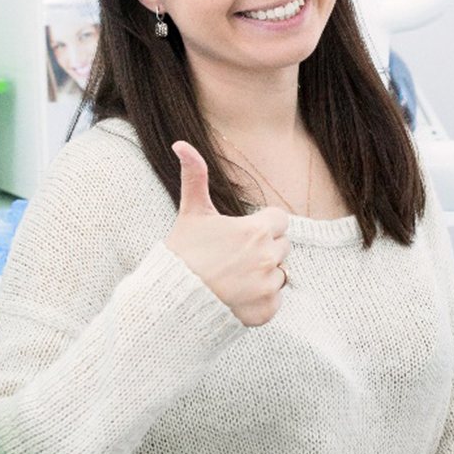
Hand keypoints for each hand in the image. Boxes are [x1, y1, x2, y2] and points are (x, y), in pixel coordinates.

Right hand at [165, 140, 289, 326]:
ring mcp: (268, 286)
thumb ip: (194, 176)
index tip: (241, 235)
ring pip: (279, 274)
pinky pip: (274, 301)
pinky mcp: (267, 311)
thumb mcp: (191, 212)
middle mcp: (268, 258)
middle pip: (281, 247)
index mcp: (256, 231)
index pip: (280, 221)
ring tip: (233, 278)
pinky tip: (235, 297)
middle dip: (263, 250)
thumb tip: (181, 143)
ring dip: (263, 276)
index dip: (263, 226)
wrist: (172, 299)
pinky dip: (259, 301)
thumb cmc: (183, 253)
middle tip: (233, 257)